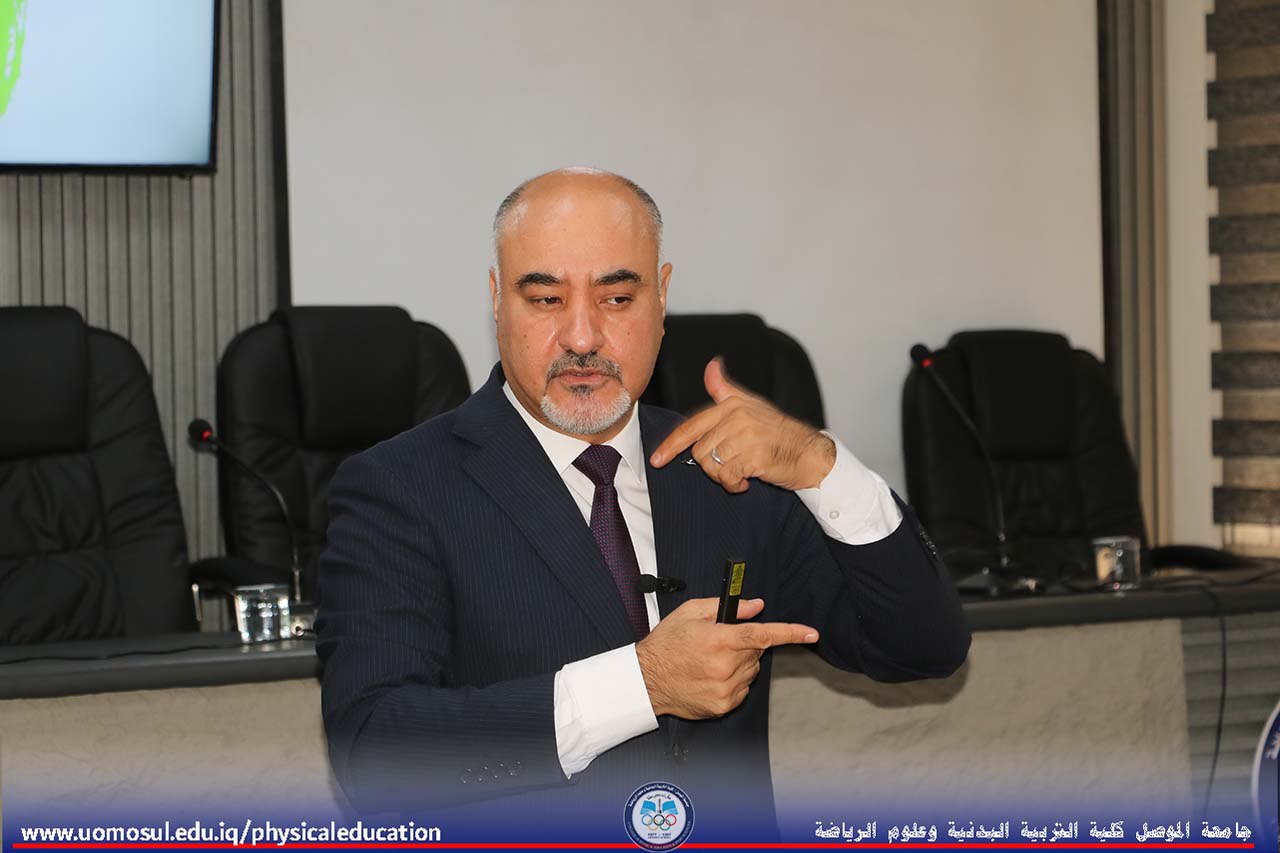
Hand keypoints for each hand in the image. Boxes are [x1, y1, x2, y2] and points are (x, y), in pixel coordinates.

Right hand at [635, 597, 818, 718]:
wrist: (647, 680)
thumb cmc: (666, 644)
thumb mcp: (690, 613)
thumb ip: (726, 607)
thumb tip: (755, 606)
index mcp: (718, 640)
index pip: (763, 634)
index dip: (791, 633)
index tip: (811, 633)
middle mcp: (725, 666)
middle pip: (756, 651)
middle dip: (745, 644)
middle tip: (720, 642)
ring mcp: (725, 689)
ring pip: (751, 671)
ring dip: (740, 663)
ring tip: (711, 661)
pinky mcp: (723, 705)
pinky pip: (743, 689)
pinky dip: (733, 681)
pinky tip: (711, 676)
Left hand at [649, 358, 836, 492]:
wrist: (808, 452)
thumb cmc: (777, 432)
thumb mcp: (751, 405)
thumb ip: (725, 389)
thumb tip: (711, 366)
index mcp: (731, 405)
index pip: (692, 426)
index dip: (671, 445)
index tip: (657, 460)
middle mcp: (737, 417)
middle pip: (699, 451)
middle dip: (710, 466)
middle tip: (731, 466)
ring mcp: (747, 436)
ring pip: (711, 465)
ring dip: (724, 476)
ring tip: (741, 472)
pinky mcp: (755, 456)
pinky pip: (728, 476)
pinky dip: (734, 484)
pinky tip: (746, 480)